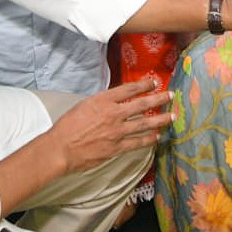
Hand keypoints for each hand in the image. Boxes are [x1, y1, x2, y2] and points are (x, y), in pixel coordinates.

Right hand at [49, 79, 173, 173]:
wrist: (60, 148)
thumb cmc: (67, 126)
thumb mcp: (84, 105)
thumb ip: (102, 103)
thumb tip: (115, 103)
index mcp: (104, 100)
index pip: (129, 89)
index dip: (144, 85)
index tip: (154, 83)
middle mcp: (113, 113)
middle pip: (142, 104)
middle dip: (159, 99)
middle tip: (171, 96)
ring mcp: (117, 131)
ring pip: (144, 123)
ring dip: (160, 120)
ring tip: (171, 117)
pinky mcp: (116, 147)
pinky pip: (137, 142)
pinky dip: (148, 140)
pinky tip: (156, 137)